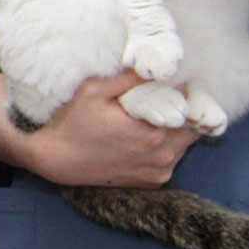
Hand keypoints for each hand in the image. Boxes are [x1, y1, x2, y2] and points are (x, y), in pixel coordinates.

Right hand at [15, 71, 200, 188]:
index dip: (184, 95)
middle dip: (181, 113)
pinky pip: (171, 160)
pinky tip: (143, 138)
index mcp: (153, 133)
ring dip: (174, 131)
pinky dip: (164, 148)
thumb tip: (158, 66)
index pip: (189, 109)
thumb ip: (129, 79)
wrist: (56, 160)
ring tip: (151, 118)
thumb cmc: (73, 123)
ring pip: (183, 145)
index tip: (172, 85)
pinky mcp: (153, 182)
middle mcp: (162, 156)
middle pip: (191, 129)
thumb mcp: (94, 91)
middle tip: (163, 100)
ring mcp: (158, 172)